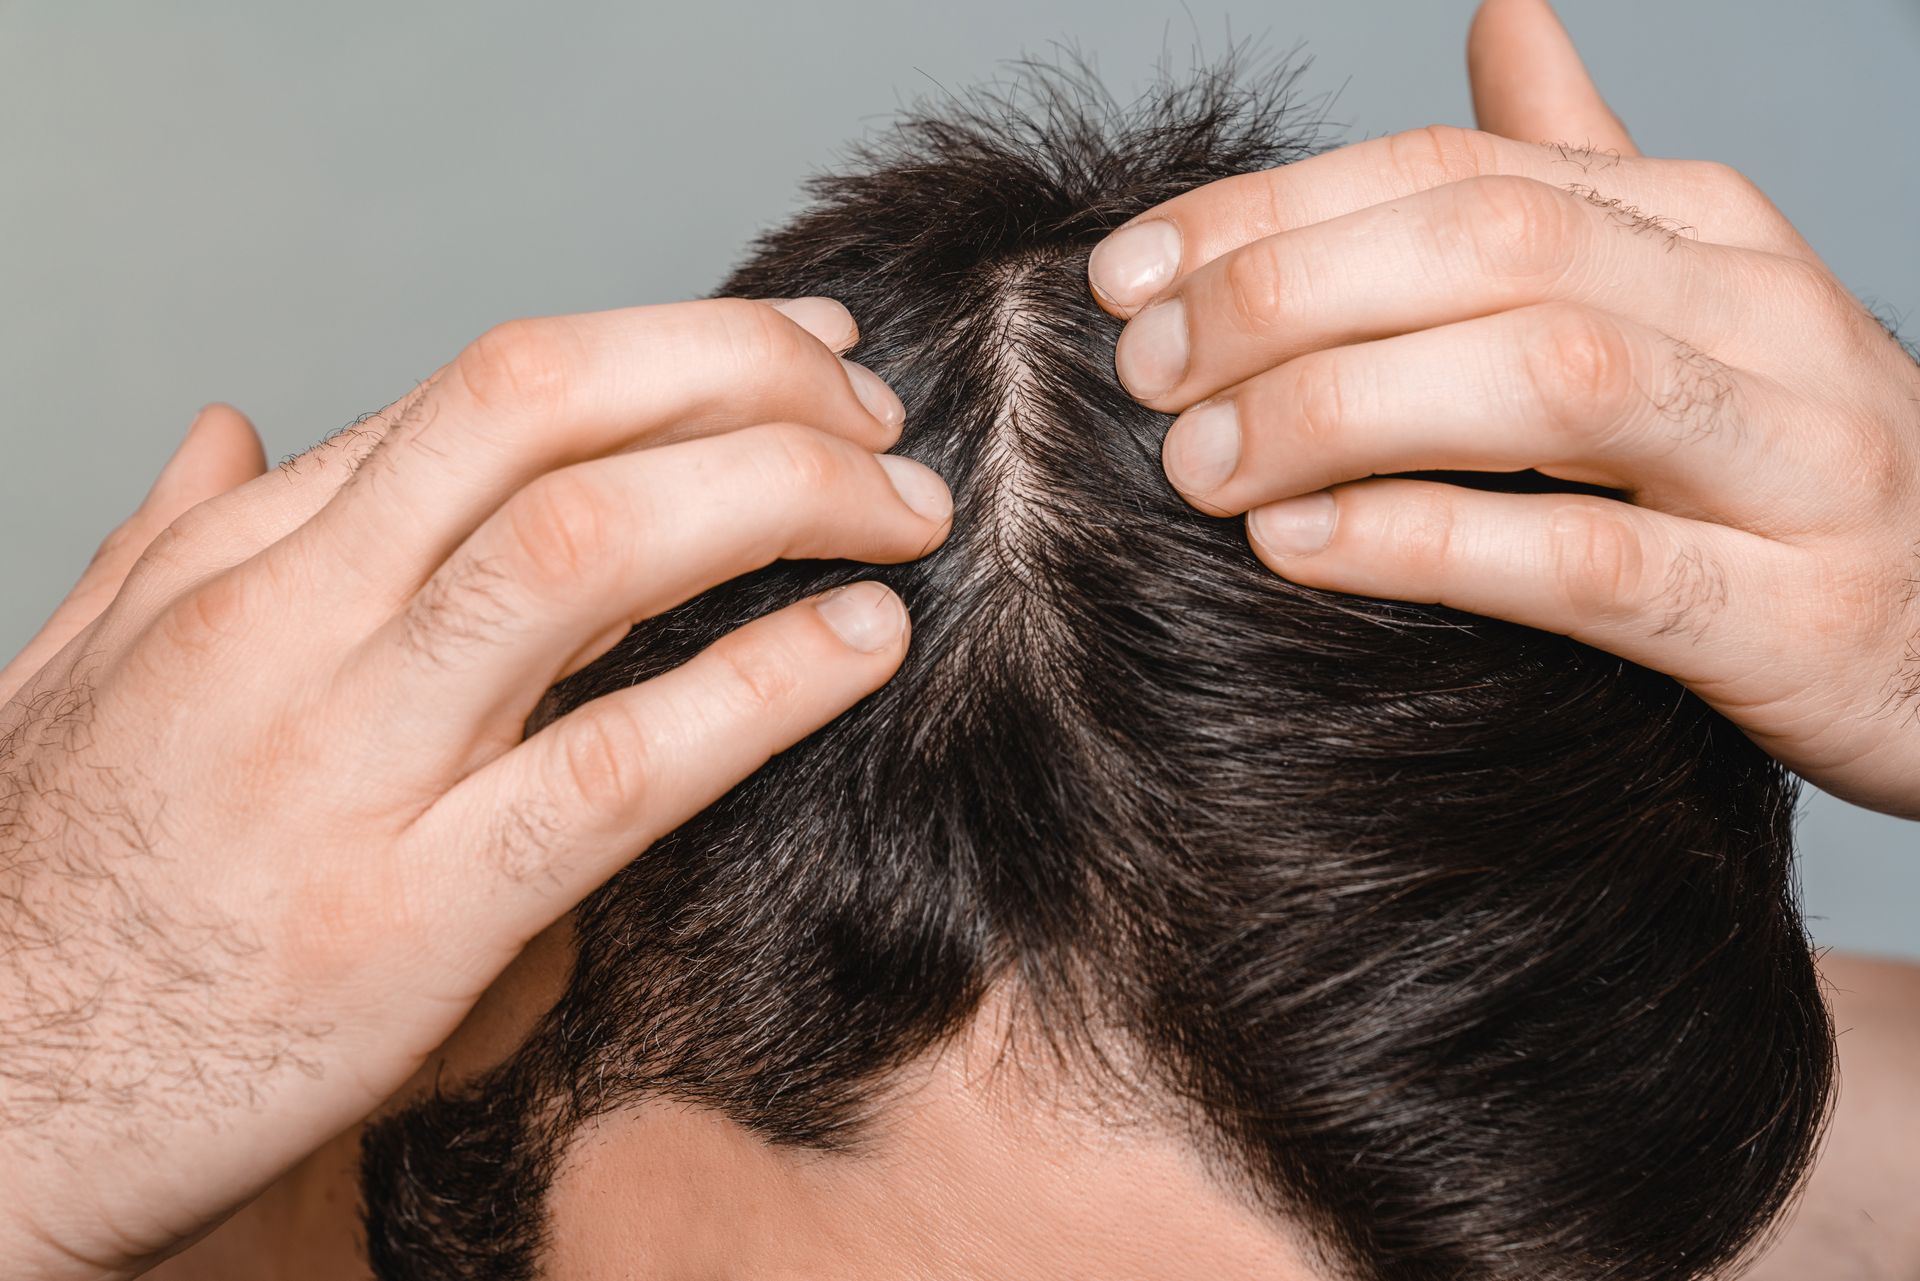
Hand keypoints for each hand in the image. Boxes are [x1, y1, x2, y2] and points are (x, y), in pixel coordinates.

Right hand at [0, 297, 950, 1275]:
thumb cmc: (45, 893)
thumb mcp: (70, 680)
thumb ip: (163, 542)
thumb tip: (238, 428)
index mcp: (233, 566)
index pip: (482, 394)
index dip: (668, 351)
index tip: (790, 355)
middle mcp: (285, 627)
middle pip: (543, 411)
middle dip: (737, 374)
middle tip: (870, 411)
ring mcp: (344, 765)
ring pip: (584, 549)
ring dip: (776, 498)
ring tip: (897, 512)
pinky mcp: (404, 919)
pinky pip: (612, 764)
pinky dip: (759, 683)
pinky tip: (861, 644)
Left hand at [1088, 0, 1919, 817]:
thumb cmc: (1784, 465)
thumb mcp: (1693, 296)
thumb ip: (1583, 172)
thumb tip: (1499, 17)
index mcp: (1700, 224)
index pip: (1454, 172)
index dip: (1273, 212)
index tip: (1131, 269)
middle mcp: (1752, 307)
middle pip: (1486, 247)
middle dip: (1287, 296)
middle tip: (1145, 370)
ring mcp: (1789, 456)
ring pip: (1548, 379)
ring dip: (1344, 407)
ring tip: (1201, 460)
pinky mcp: (1791, 609)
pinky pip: (1596, 560)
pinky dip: (1436, 544)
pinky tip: (1303, 548)